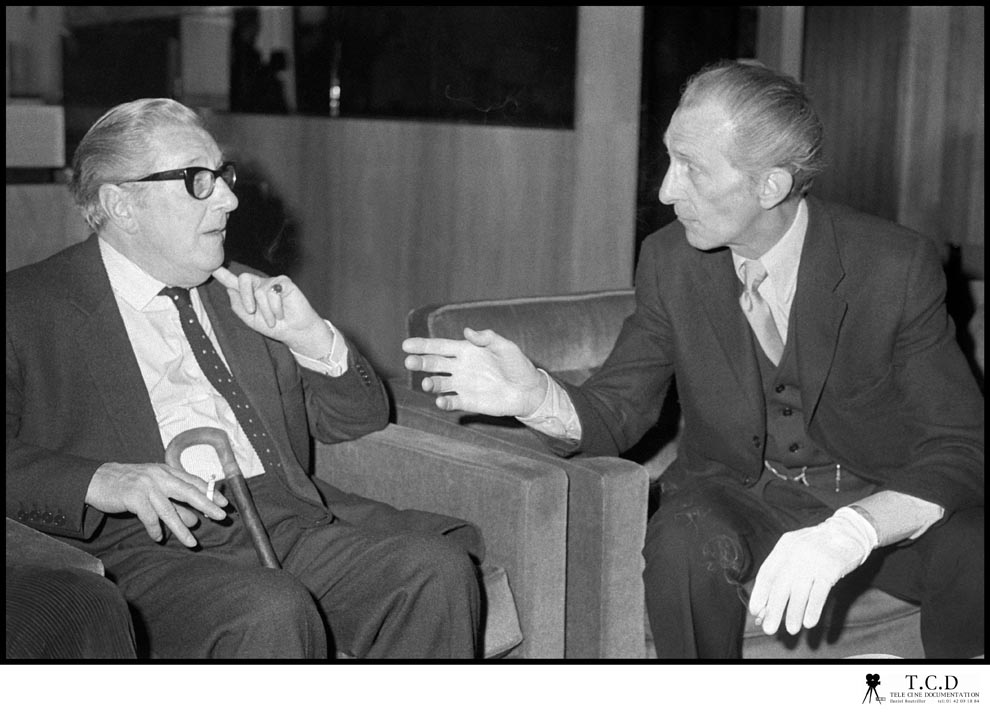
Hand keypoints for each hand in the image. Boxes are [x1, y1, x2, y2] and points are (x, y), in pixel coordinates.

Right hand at [85, 462, 228, 546]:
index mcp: (167, 471)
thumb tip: (195, 520)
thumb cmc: (129, 485)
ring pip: (169, 510)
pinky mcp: (133, 496)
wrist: (97, 479)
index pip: (194, 481)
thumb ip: (174, 502)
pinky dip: (155, 529)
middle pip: (188, 492)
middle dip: (207, 505)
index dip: (210, 493)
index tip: (224, 504)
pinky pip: (149, 517)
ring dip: (182, 528)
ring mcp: (146, 486)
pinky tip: (159, 537)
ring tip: (192, 543)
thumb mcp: (154, 489)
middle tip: (221, 516)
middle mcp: (159, 476)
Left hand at [212, 266, 332, 355]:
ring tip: (274, 319)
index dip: (223, 274)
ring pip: (260, 292)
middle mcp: (260, 285)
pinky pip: (273, 293)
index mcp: (250, 294)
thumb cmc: (274, 326)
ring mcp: (273, 283)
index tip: (213, 267)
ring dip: (266, 311)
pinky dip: (276, 308)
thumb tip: (229, 288)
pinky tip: (282, 314)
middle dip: (246, 297)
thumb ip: (238, 306)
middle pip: (244, 279)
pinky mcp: (285, 283)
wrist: (294, 332)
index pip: (234, 282)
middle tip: (251, 311)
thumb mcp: (250, 320)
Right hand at [402, 327, 545, 415]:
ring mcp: (462, 385)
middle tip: (409, 362)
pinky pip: (451, 402)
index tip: (406, 345)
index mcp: (465, 351)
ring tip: (428, 384)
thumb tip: (467, 330)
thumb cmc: (517, 365)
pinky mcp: (468, 402)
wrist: (528, 390)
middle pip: (433, 364)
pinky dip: (444, 402)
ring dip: (430, 384)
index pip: (439, 347)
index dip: (423, 345)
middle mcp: (460, 368)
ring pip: (439, 384)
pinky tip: (441, 401)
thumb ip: (487, 338)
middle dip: (420, 362)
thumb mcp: (505, 346)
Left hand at [748, 509, 872, 635]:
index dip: (760, 594)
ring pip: (799, 592)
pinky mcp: (831, 567)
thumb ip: (784, 571)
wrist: (849, 530)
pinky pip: (819, 593)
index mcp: (784, 546)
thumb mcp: (797, 550)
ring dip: (793, 613)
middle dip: (773, 609)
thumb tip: (770, 602)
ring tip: (791, 629)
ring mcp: (814, 559)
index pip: (766, 573)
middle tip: (769, 628)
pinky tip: (809, 622)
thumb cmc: (819, 546)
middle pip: (780, 585)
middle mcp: (796, 552)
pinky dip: (813, 609)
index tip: (756, 612)